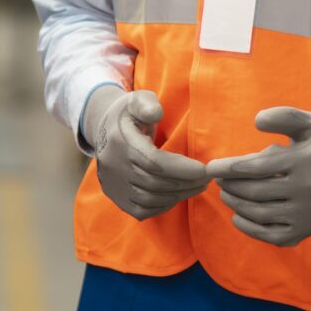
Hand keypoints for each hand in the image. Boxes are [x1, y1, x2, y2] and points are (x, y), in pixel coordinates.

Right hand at [84, 85, 209, 219]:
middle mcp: (113, 166)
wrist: (103, 132)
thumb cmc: (129, 115)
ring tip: (197, 186)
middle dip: (185, 183)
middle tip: (206, 178)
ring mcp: (113, 185)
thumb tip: (157, 113)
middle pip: (155, 182)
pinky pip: (142, 210)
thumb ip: (147, 104)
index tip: (204, 170)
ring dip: (178, 195)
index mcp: (119, 141)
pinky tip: (177, 195)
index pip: (153, 162)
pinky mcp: (117, 197)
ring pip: (150, 199)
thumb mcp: (137, 100)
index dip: (181, 169)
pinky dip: (163, 205)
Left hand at [204, 107, 310, 246]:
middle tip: (218, 181)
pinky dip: (248, 227)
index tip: (211, 168)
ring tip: (226, 194)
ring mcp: (306, 213)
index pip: (257, 167)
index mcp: (306, 161)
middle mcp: (308, 189)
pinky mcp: (304, 230)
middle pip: (255, 191)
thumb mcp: (309, 124)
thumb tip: (258, 120)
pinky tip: (237, 215)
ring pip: (260, 213)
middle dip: (230, 186)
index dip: (228, 168)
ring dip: (235, 204)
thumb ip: (284, 116)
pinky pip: (269, 234)